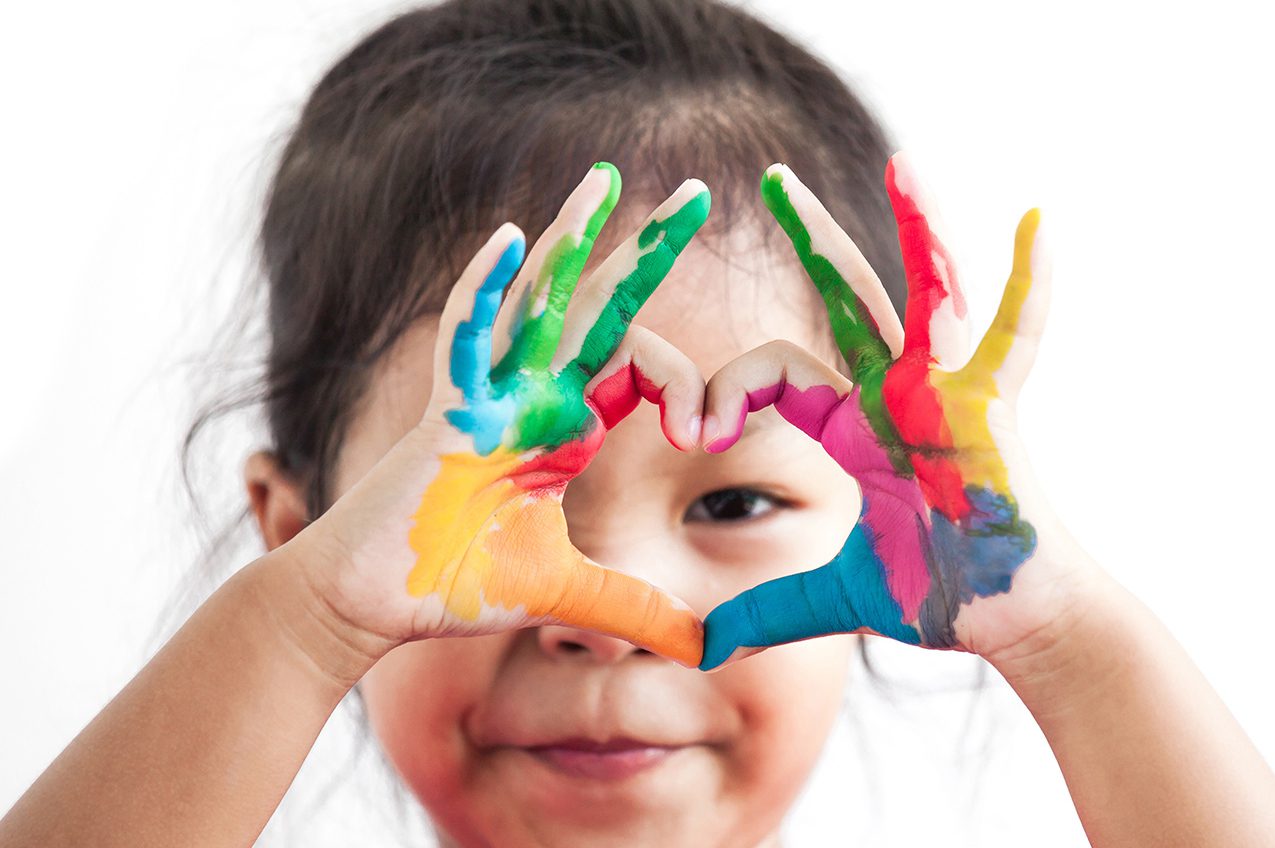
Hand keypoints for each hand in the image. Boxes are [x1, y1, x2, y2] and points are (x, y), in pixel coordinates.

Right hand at [295, 163, 710, 666]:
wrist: (370, 603)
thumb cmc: (454, 585)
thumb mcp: (566, 593)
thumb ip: (636, 609)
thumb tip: (708, 649)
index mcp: (564, 426)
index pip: (640, 369)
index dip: (684, 386)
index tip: (704, 431)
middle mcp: (532, 398)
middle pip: (600, 311)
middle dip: (648, 253)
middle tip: (694, 194)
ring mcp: (487, 397)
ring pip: (539, 304)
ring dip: (572, 241)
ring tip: (602, 179)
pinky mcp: (445, 415)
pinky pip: (467, 340)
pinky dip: (487, 289)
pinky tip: (513, 238)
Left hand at [699, 155, 1076, 669]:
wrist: (1004, 614)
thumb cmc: (929, 593)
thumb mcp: (827, 594)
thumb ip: (765, 607)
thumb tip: (701, 648)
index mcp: (846, 422)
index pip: (770, 370)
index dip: (723, 388)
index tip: (691, 428)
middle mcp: (891, 392)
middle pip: (845, 297)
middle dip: (811, 238)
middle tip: (771, 180)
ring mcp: (944, 392)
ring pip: (925, 293)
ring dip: (915, 227)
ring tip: (904, 162)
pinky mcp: (991, 407)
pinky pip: (1012, 338)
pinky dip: (1028, 287)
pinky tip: (1038, 224)